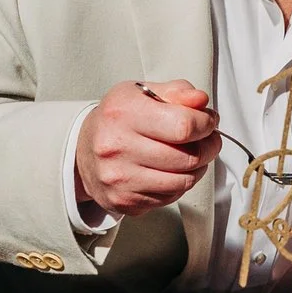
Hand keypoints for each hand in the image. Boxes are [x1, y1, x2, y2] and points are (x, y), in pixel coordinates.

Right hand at [74, 80, 218, 217]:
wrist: (83, 149)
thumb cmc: (118, 118)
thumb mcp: (142, 93)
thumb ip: (177, 92)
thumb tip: (201, 100)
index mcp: (123, 113)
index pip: (184, 126)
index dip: (206, 124)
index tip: (208, 121)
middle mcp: (116, 146)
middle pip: (188, 157)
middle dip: (209, 147)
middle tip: (208, 139)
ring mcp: (119, 178)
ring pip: (183, 181)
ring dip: (198, 168)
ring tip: (192, 154)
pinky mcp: (123, 200)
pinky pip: (170, 197)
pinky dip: (179, 184)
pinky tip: (172, 170)